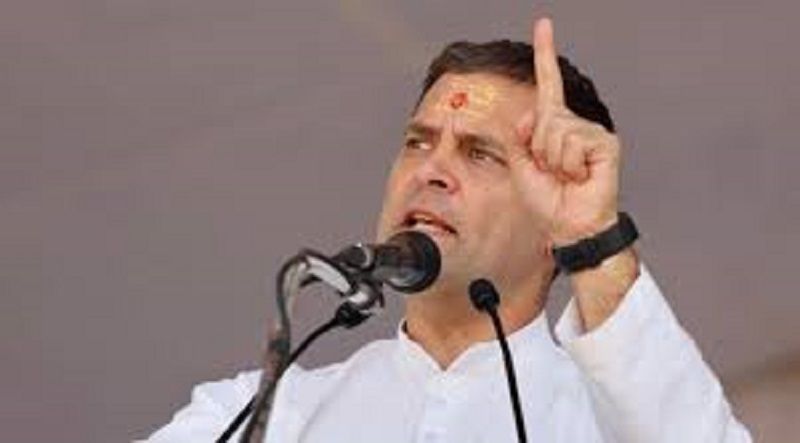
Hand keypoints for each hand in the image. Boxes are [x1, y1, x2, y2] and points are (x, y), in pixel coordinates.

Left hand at [511, 18, 621, 246]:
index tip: (543, 25)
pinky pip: (572, 142)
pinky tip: (580, 176)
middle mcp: (573, 125)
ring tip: (566, 176)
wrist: (568, 227)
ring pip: (555, 130)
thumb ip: (519, 135)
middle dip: (537, 148)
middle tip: (551, 173)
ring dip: (552, 159)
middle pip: (543, 115)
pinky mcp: (605, 143)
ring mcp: (590, 133)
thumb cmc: (548, 201)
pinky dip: (568, 164)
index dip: (545, 54)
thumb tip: (532, 113)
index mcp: (552, 128)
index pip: (548, 85)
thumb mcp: (520, 165)